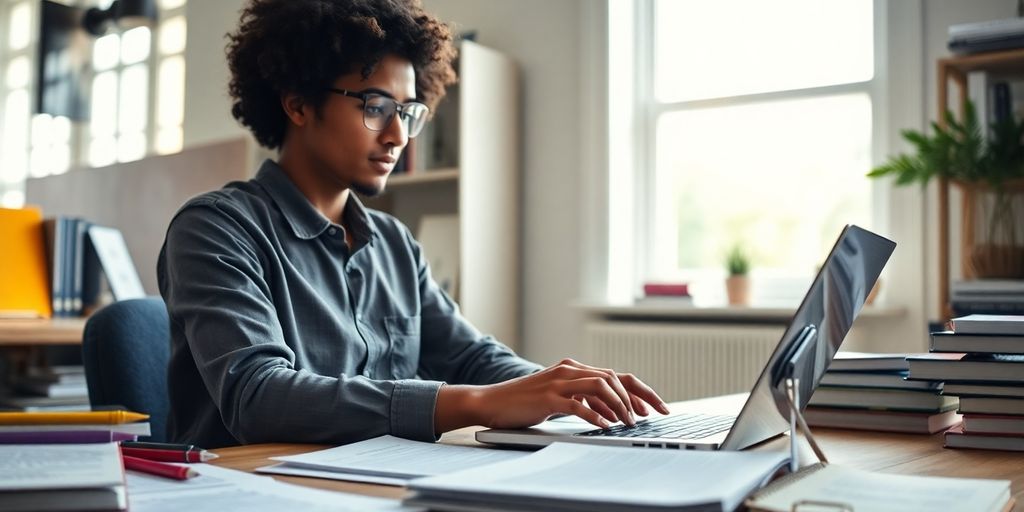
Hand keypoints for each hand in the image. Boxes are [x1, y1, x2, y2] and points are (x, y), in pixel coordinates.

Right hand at [434, 358, 669, 432]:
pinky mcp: (547, 397)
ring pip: (600, 386)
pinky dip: (595, 415)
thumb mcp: (561, 398)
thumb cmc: (526, 403)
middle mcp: (569, 370)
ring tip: (628, 422)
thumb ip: (585, 400)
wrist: (492, 402)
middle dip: (638, 397)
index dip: (640, 390)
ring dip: (618, 405)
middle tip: (651, 417)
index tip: (657, 407)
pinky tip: (605, 426)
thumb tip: (614, 413)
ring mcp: (558, 381)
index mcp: (575, 369)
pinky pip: (577, 404)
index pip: (616, 375)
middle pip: (614, 377)